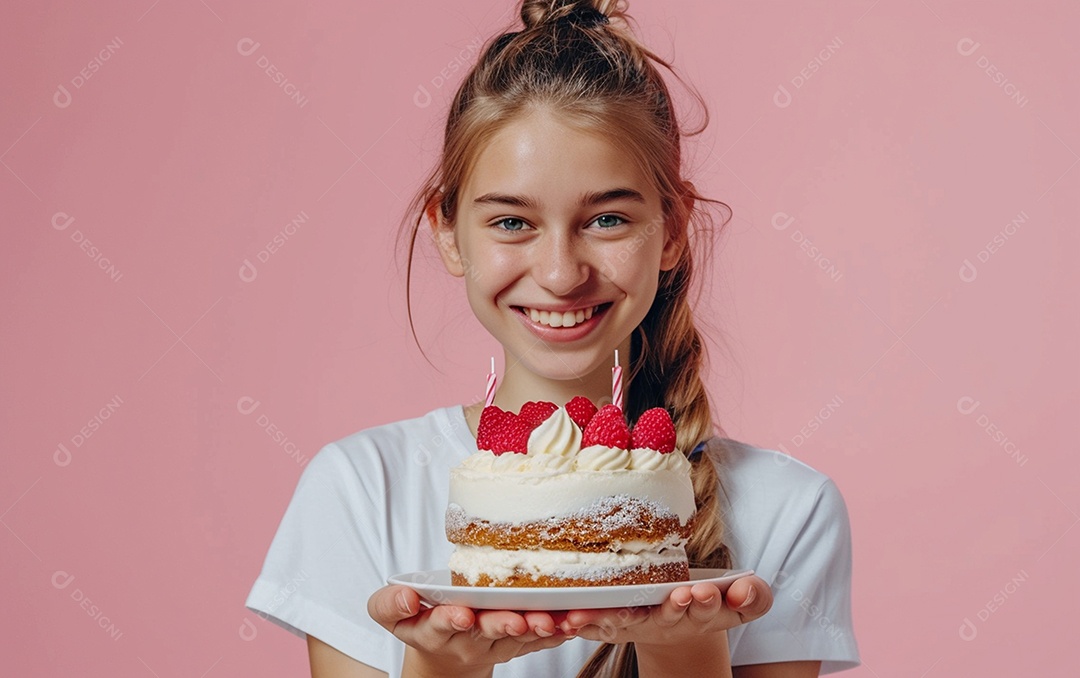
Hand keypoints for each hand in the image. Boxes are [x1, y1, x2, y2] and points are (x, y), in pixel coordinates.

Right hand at [367, 584, 568, 675]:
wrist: (444, 652)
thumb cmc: (419, 620)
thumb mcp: (392, 614)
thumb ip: (389, 604)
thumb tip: (406, 598)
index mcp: (434, 631)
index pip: (441, 625)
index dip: (451, 620)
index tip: (462, 614)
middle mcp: (467, 641)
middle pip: (486, 633)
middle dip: (501, 625)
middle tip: (515, 620)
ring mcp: (495, 645)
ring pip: (517, 639)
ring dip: (535, 629)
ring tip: (549, 620)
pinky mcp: (518, 644)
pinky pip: (538, 642)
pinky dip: (555, 633)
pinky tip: (569, 623)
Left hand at [557, 574, 771, 645]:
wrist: (679, 608)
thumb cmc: (711, 598)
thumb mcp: (741, 599)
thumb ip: (753, 596)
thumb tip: (746, 589)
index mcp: (700, 615)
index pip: (706, 612)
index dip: (705, 603)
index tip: (704, 590)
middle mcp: (669, 623)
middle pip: (669, 617)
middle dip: (672, 607)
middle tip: (679, 595)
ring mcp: (640, 623)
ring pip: (625, 623)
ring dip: (612, 619)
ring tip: (598, 614)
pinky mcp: (614, 622)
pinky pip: (596, 622)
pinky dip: (582, 620)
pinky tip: (569, 616)